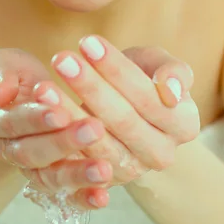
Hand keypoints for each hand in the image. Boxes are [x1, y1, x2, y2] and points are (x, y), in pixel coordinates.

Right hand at [0, 48, 112, 210]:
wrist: (22, 94)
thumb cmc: (14, 73)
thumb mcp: (2, 63)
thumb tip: (1, 93)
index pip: (12, 123)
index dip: (36, 119)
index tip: (62, 112)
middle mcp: (9, 149)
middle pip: (32, 154)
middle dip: (63, 143)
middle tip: (94, 129)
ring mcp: (32, 167)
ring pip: (50, 177)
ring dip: (77, 174)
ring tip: (104, 169)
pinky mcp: (54, 178)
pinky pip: (66, 195)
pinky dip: (83, 199)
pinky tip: (103, 197)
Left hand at [28, 36, 200, 191]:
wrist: (128, 107)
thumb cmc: (145, 78)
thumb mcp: (160, 65)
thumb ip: (173, 71)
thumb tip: (170, 90)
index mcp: (184, 125)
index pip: (147, 96)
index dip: (116, 69)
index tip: (87, 42)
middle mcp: (162, 154)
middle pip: (123, 120)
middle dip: (89, 87)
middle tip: (61, 59)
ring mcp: (132, 170)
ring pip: (98, 143)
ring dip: (68, 112)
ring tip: (44, 86)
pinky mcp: (104, 181)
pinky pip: (79, 163)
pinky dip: (58, 138)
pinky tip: (40, 114)